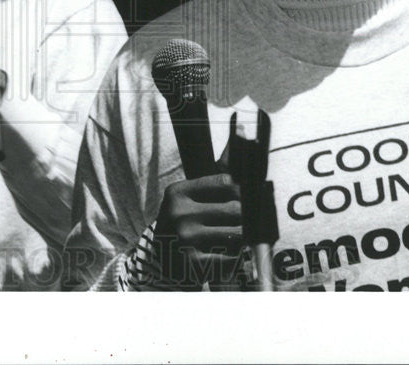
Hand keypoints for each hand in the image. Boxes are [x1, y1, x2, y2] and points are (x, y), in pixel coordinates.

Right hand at [153, 173, 242, 288]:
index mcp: (178, 192)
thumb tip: (239, 146)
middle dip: (244, 216)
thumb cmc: (183, 222)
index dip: (242, 190)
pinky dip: (235, 256)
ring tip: (233, 238)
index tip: (246, 197)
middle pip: (235, 208)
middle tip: (241, 221)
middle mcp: (179, 213)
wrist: (161, 260)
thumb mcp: (188, 198)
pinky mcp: (193, 263)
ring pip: (237, 233)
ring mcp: (185, 238)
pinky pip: (232, 257)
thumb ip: (214, 180)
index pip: (226, 182)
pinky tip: (226, 254)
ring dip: (241, 237)